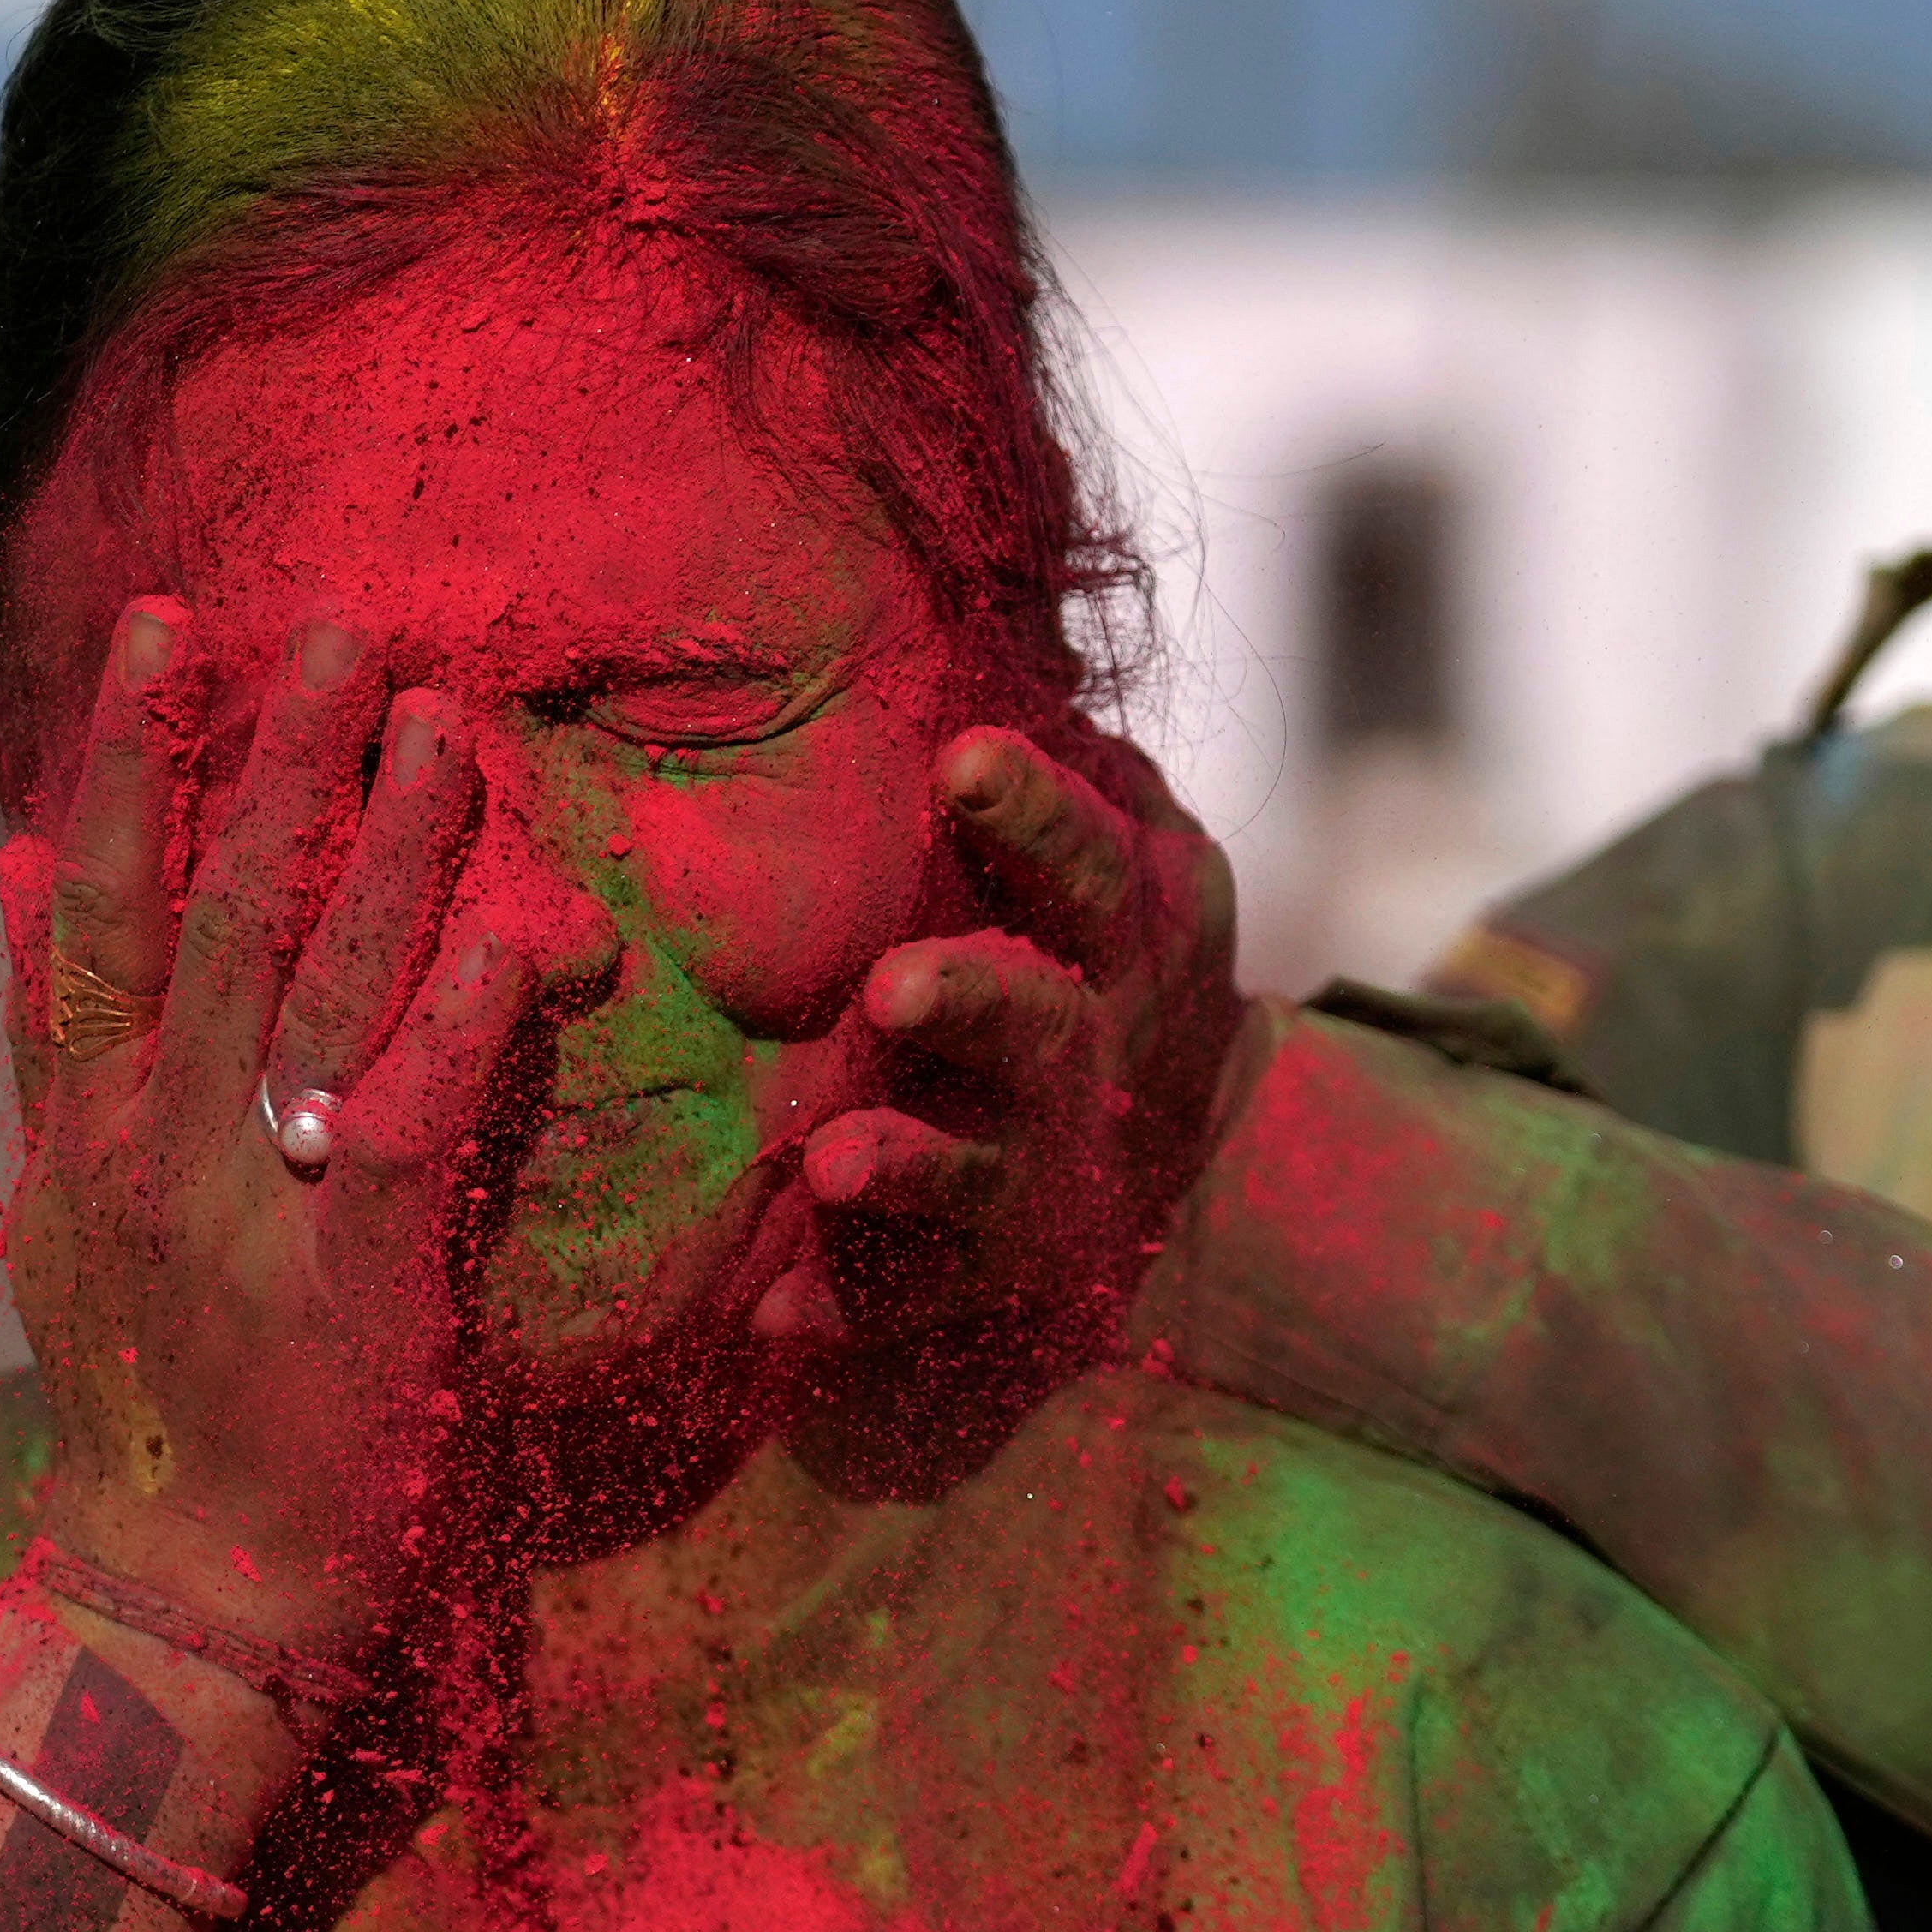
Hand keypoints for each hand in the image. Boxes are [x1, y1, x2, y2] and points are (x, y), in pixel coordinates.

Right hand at [0, 602, 612, 1674]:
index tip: (168, 626)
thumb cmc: (145, 1387)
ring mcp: (246, 1211)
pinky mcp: (354, 1285)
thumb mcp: (54, 1200)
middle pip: (207, 916)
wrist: (183, 1589)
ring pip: (313, 993)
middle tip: (337, 630)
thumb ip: (44, 1029)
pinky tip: (508, 935)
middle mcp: (148, 1145)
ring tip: (442, 727)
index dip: (131, 757)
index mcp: (81, 1118)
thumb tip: (10, 852)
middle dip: (274, 763)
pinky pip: (411, 1128)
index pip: (95, 900)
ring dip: (383, 852)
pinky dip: (458, 1029)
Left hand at [756, 734, 1241, 1375]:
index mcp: (1132, 926)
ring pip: (974, 1173)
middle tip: (895, 982)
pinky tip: (769, 1317)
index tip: (961, 760)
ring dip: (907, 1166)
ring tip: (835, 1165)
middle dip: (973, 999)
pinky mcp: (977, 1273)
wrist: (1162, 1149)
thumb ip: (1069, 763)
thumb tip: (985, 614)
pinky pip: (903, 1301)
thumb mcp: (1122, 851)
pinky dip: (843, 1311)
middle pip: (1039, 1021)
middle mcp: (1091, 1049)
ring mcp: (1037, 1169)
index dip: (1035, 813)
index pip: (1091, 860)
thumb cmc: (1095, 945)